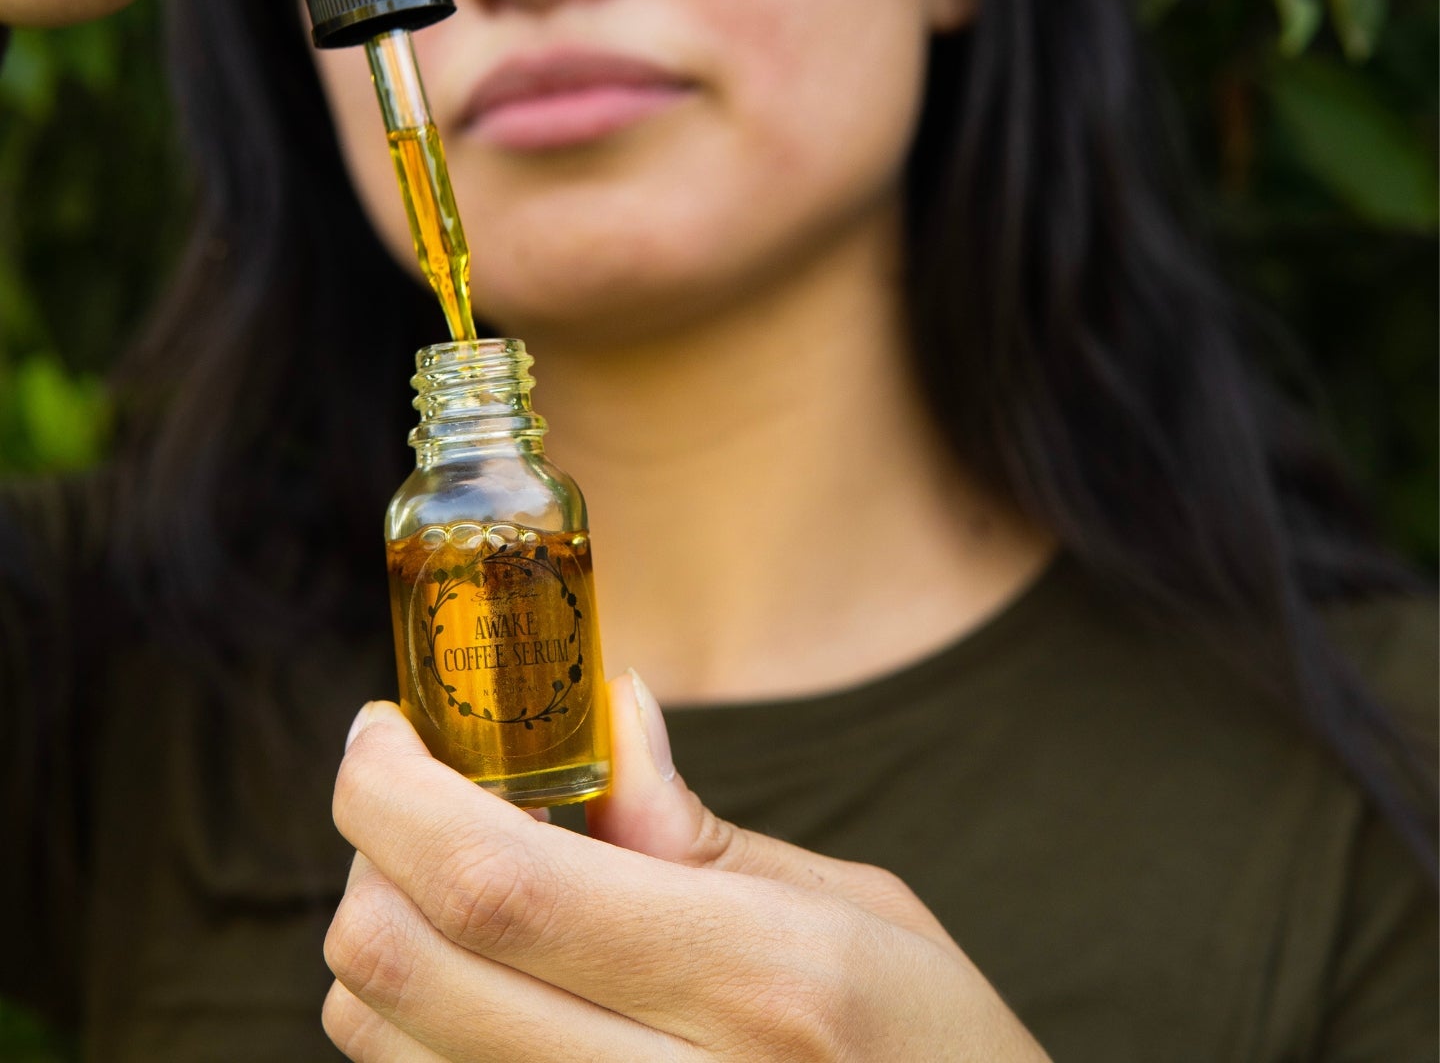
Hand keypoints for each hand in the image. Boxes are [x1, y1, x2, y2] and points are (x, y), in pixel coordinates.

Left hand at [324, 678, 1050, 1060]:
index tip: (379, 732)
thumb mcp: (860, 913)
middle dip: (366, 859)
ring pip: (393, 1056)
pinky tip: (493, 987)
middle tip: (402, 793)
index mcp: (760, 980)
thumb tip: (604, 715)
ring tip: (448, 888)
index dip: (395, 796)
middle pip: (410, 975)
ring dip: (380, 949)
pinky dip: (423, 1035)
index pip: (501, 883)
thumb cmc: (938, 1055)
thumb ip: (700, 834)